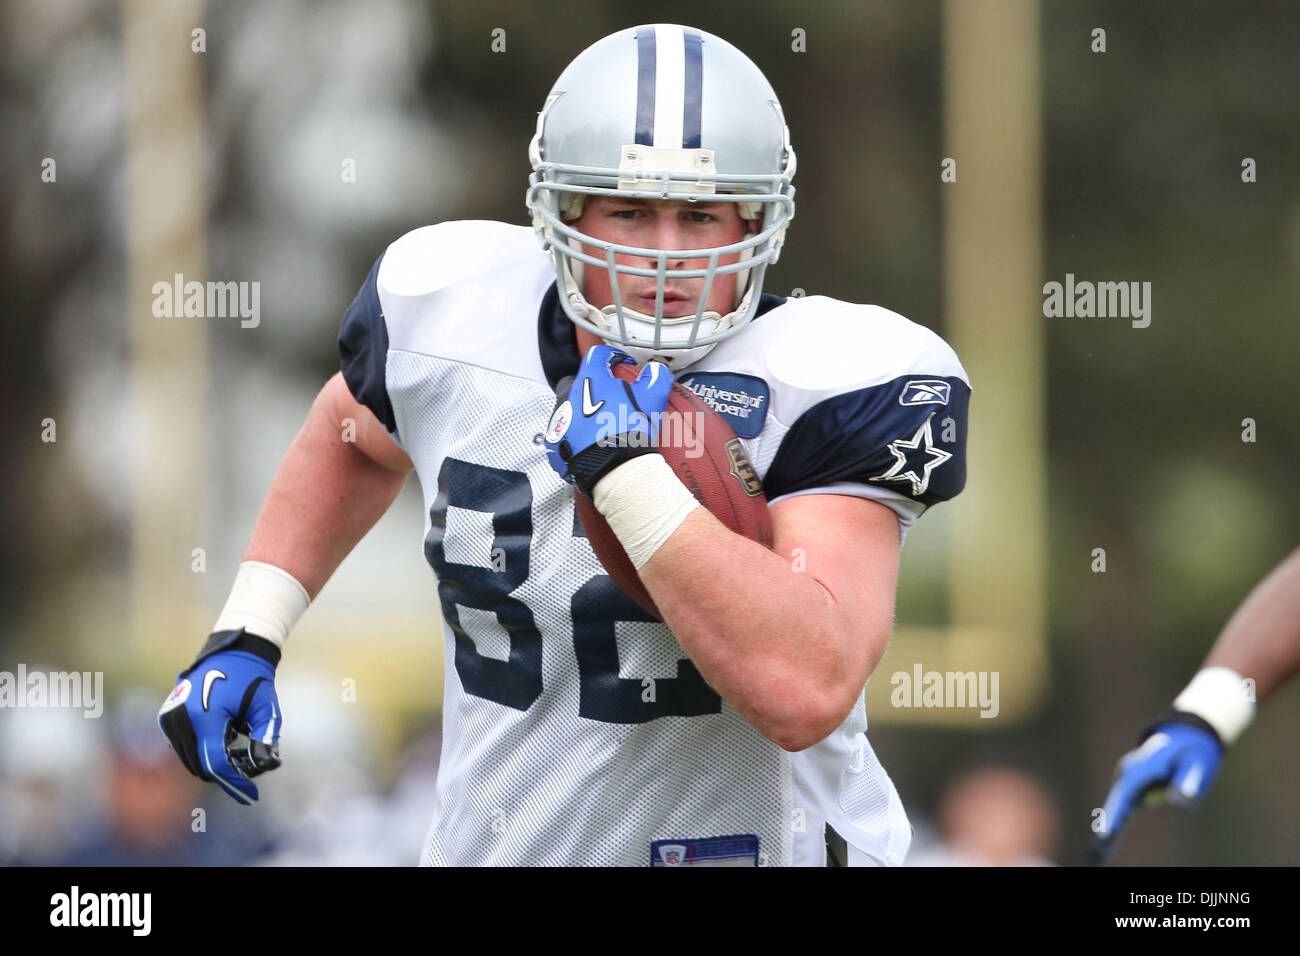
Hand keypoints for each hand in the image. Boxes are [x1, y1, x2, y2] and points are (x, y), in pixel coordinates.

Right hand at [158, 627, 283, 804]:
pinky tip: (223, 744)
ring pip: (189, 759)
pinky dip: (201, 753)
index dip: (234, 783)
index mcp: (206, 716)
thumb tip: (267, 764)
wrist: (233, 652)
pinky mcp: (167, 716)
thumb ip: (267, 737)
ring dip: (212, 765)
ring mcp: (170, 717)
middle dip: (225, 775)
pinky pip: (182, 747)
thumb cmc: (254, 679)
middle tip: (248, 775)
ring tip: (238, 758)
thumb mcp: (267, 708)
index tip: (252, 796)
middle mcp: (182, 719)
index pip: (216, 763)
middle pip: (201, 766)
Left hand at [544, 343, 673, 496]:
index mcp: (590, 380)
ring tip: (599, 423)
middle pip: (578, 382)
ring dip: (580, 411)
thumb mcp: (652, 398)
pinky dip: (573, 437)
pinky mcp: (555, 446)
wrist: (614, 469)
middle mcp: (568, 397)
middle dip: (591, 385)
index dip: (611, 356)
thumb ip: (655, 377)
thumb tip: (656, 370)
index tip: (621, 363)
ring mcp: (559, 422)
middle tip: (609, 396)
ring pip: (567, 409)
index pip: (597, 356)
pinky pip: (563, 435)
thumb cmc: (630, 430)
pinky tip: (588, 444)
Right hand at [1092, 717, 1222, 861]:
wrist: (1187, 735)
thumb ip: (1190, 781)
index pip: (1125, 796)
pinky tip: (1104, 848)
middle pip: (1114, 807)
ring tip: (1097, 856)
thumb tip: (1180, 800)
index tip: (1104, 833)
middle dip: (1105, 829)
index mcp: (1140, 769)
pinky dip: (1114, 827)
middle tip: (1096, 854)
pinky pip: (1122, 811)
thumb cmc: (1193, 750)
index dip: (1114, 815)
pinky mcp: (1133, 790)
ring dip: (1108, 832)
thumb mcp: (1198, 763)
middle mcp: (1128, 775)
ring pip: (1117, 811)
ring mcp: (1128, 782)